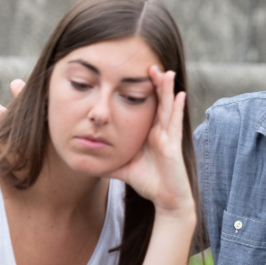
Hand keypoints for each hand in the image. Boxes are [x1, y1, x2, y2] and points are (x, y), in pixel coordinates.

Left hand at [108, 66, 194, 215]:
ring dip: (167, 90)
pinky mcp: (174, 147)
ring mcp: (168, 138)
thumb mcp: (123, 168)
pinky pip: (175, 125)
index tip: (137, 73)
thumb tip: (86, 160)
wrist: (166, 200)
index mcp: (150, 135)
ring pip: (167, 109)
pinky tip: (180, 95)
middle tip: (151, 64)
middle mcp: (160, 133)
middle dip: (155, 84)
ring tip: (166, 72)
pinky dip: (178, 109)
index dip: (144, 91)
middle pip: (158, 103)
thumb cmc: (148, 183)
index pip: (147, 107)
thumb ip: (107, 162)